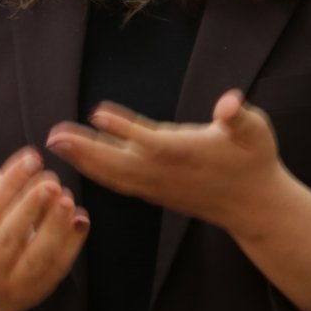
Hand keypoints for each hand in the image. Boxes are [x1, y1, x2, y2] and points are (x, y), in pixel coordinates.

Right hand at [0, 146, 88, 310]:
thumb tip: (17, 167)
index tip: (30, 160)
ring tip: (66, 198)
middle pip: (10, 237)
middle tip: (51, 180)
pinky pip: (58, 267)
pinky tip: (79, 219)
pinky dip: (72, 243)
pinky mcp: (36, 294)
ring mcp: (13, 287)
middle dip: (32, 205)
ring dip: (56, 225)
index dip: (8, 185)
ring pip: (39, 256)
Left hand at [45, 90, 294, 237]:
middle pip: (119, 161)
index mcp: (186, 153)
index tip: (97, 113)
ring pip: (114, 174)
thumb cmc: (255, 160)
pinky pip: (119, 183)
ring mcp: (158, 186)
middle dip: (85, 148)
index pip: (150, 139)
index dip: (124, 127)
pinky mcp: (155, 193)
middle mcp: (166, 173)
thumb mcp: (256, 131)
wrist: (255, 206)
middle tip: (54, 135)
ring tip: (56, 144)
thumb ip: (239, 116)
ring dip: (83, 160)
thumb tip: (231, 104)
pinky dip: (97, 174)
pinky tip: (78, 162)